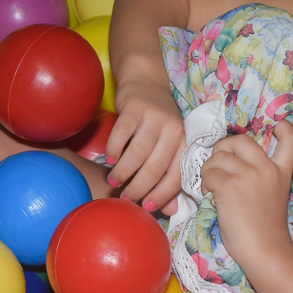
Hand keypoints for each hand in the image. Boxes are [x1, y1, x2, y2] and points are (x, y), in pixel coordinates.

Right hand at [106, 77, 185, 213]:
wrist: (145, 82)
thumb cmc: (156, 122)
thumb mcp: (166, 146)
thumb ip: (167, 177)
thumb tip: (169, 210)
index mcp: (183, 142)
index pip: (176, 175)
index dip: (162, 195)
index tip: (147, 208)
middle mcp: (173, 129)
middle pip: (156, 166)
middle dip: (139, 188)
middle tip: (126, 198)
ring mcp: (155, 116)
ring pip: (138, 152)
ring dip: (123, 171)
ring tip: (114, 181)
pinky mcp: (135, 106)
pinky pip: (122, 134)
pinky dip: (114, 149)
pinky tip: (109, 159)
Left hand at [200, 121, 292, 259]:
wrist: (264, 251)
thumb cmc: (264, 231)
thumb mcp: (272, 195)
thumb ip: (259, 176)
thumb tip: (229, 162)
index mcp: (281, 172)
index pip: (291, 139)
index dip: (284, 127)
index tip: (276, 127)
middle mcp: (266, 168)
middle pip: (240, 140)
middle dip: (224, 149)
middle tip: (219, 166)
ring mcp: (248, 175)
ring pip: (218, 156)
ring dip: (210, 170)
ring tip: (213, 189)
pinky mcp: (229, 185)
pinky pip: (208, 173)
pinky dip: (204, 184)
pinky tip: (211, 197)